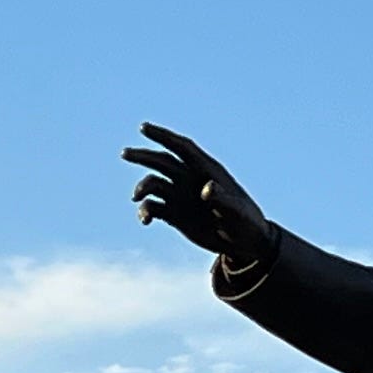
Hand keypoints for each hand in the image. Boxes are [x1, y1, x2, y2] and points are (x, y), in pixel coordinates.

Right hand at [125, 124, 271, 263]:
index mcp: (207, 171)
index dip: (164, 136)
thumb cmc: (246, 223)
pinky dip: (144, 212)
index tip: (144, 127)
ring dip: (142, 187)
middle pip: (162, 162)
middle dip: (144, 156)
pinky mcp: (175, 215)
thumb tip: (206, 189)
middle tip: (125, 153)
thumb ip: (222, 199)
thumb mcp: (237, 212)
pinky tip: (145, 221)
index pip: (183, 148)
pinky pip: (152, 207)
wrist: (244, 244)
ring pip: (153, 184)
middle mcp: (191, 180)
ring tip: (135, 197)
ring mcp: (181, 197)